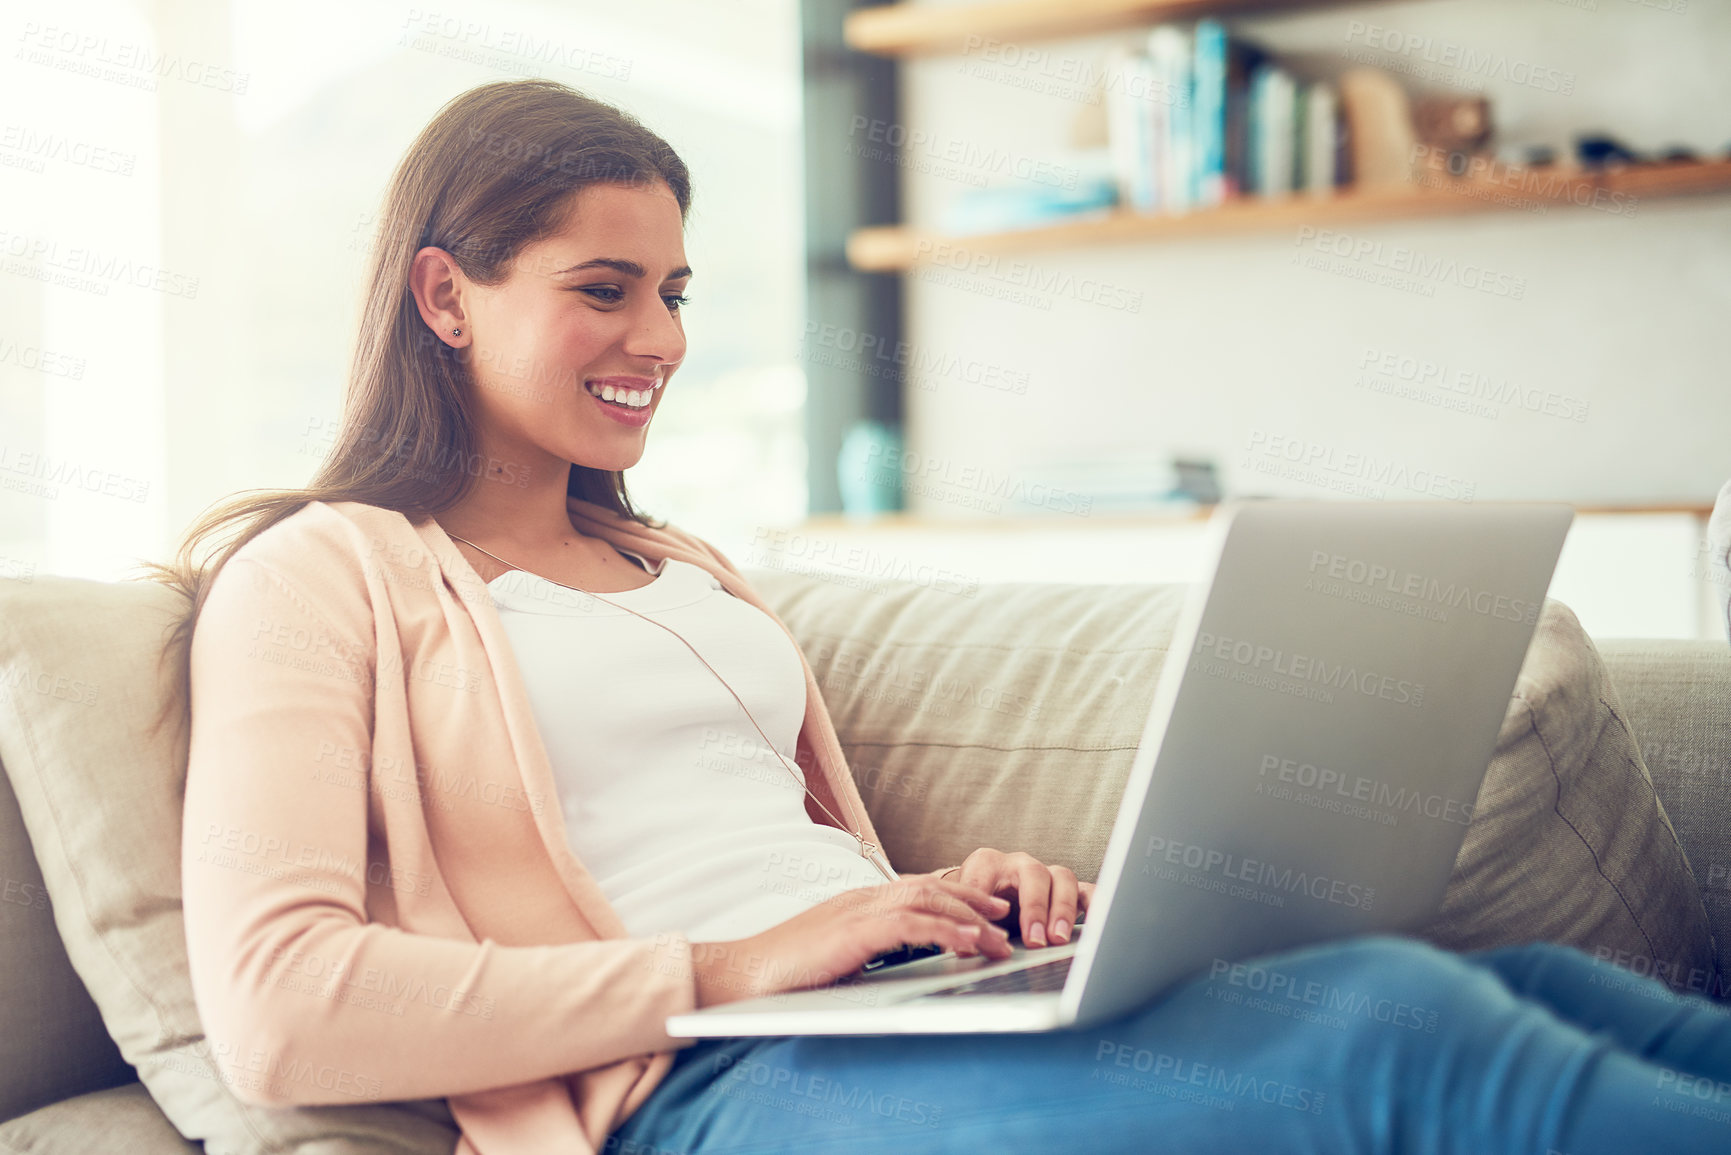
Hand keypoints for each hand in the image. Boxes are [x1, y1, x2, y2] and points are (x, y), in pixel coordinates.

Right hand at [690, 877, 1014, 1007]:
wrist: (738, 977)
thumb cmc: (782, 976)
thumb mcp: (834, 959)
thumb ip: (865, 955)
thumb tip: (897, 968)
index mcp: (856, 903)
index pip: (917, 887)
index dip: (956, 895)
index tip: (987, 909)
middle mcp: (860, 899)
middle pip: (930, 886)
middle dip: (973, 900)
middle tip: (1006, 918)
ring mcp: (855, 912)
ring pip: (926, 898)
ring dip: (968, 917)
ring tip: (997, 937)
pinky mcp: (851, 933)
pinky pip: (908, 924)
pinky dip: (943, 929)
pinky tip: (967, 942)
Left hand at [944, 848, 1093, 947]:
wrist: (990, 899)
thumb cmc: (976, 904)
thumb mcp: (964, 911)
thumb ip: (963, 926)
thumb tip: (964, 948)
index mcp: (986, 863)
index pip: (984, 876)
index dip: (986, 902)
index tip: (988, 927)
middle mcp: (1020, 863)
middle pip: (1033, 875)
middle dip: (1035, 908)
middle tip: (1034, 939)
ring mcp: (1048, 875)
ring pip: (1062, 879)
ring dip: (1061, 909)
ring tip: (1057, 939)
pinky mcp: (1070, 891)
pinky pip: (1088, 891)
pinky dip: (1096, 904)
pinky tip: (1099, 923)